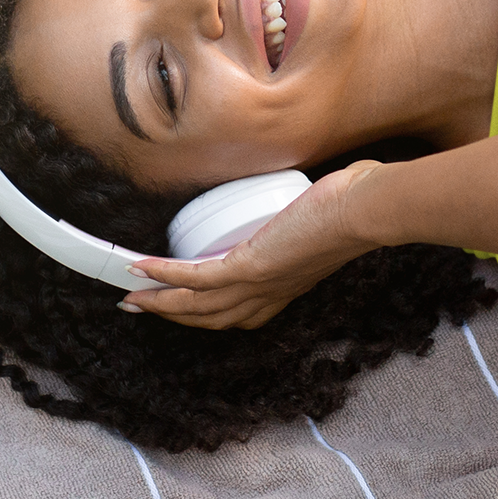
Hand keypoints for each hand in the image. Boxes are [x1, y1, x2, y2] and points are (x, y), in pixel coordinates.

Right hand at [120, 160, 386, 330]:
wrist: (366, 210)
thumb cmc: (359, 206)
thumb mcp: (335, 215)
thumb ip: (328, 207)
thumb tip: (336, 181)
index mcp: (289, 283)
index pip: (246, 310)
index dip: (214, 312)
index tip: (192, 305)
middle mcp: (271, 291)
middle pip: (213, 317)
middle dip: (175, 315)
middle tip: (143, 306)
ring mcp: (257, 282)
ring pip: (196, 304)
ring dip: (159, 302)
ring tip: (131, 296)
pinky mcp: (248, 266)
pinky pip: (194, 278)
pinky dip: (164, 275)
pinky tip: (140, 270)